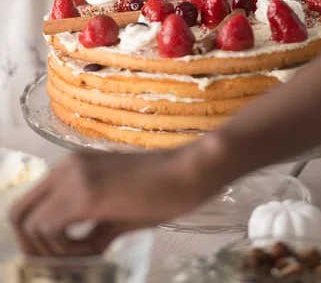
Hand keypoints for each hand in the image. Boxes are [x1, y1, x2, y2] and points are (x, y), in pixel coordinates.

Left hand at [10, 146, 216, 256]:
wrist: (188, 172)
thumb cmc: (161, 189)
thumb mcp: (117, 213)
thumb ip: (89, 232)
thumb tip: (73, 259)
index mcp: (72, 168)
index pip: (29, 205)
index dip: (34, 239)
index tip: (58, 258)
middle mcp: (66, 167)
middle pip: (19, 215)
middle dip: (34, 248)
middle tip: (62, 265)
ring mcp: (74, 177)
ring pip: (32, 224)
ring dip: (51, 251)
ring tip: (87, 258)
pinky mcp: (86, 193)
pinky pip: (51, 228)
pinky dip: (64, 250)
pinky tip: (93, 253)